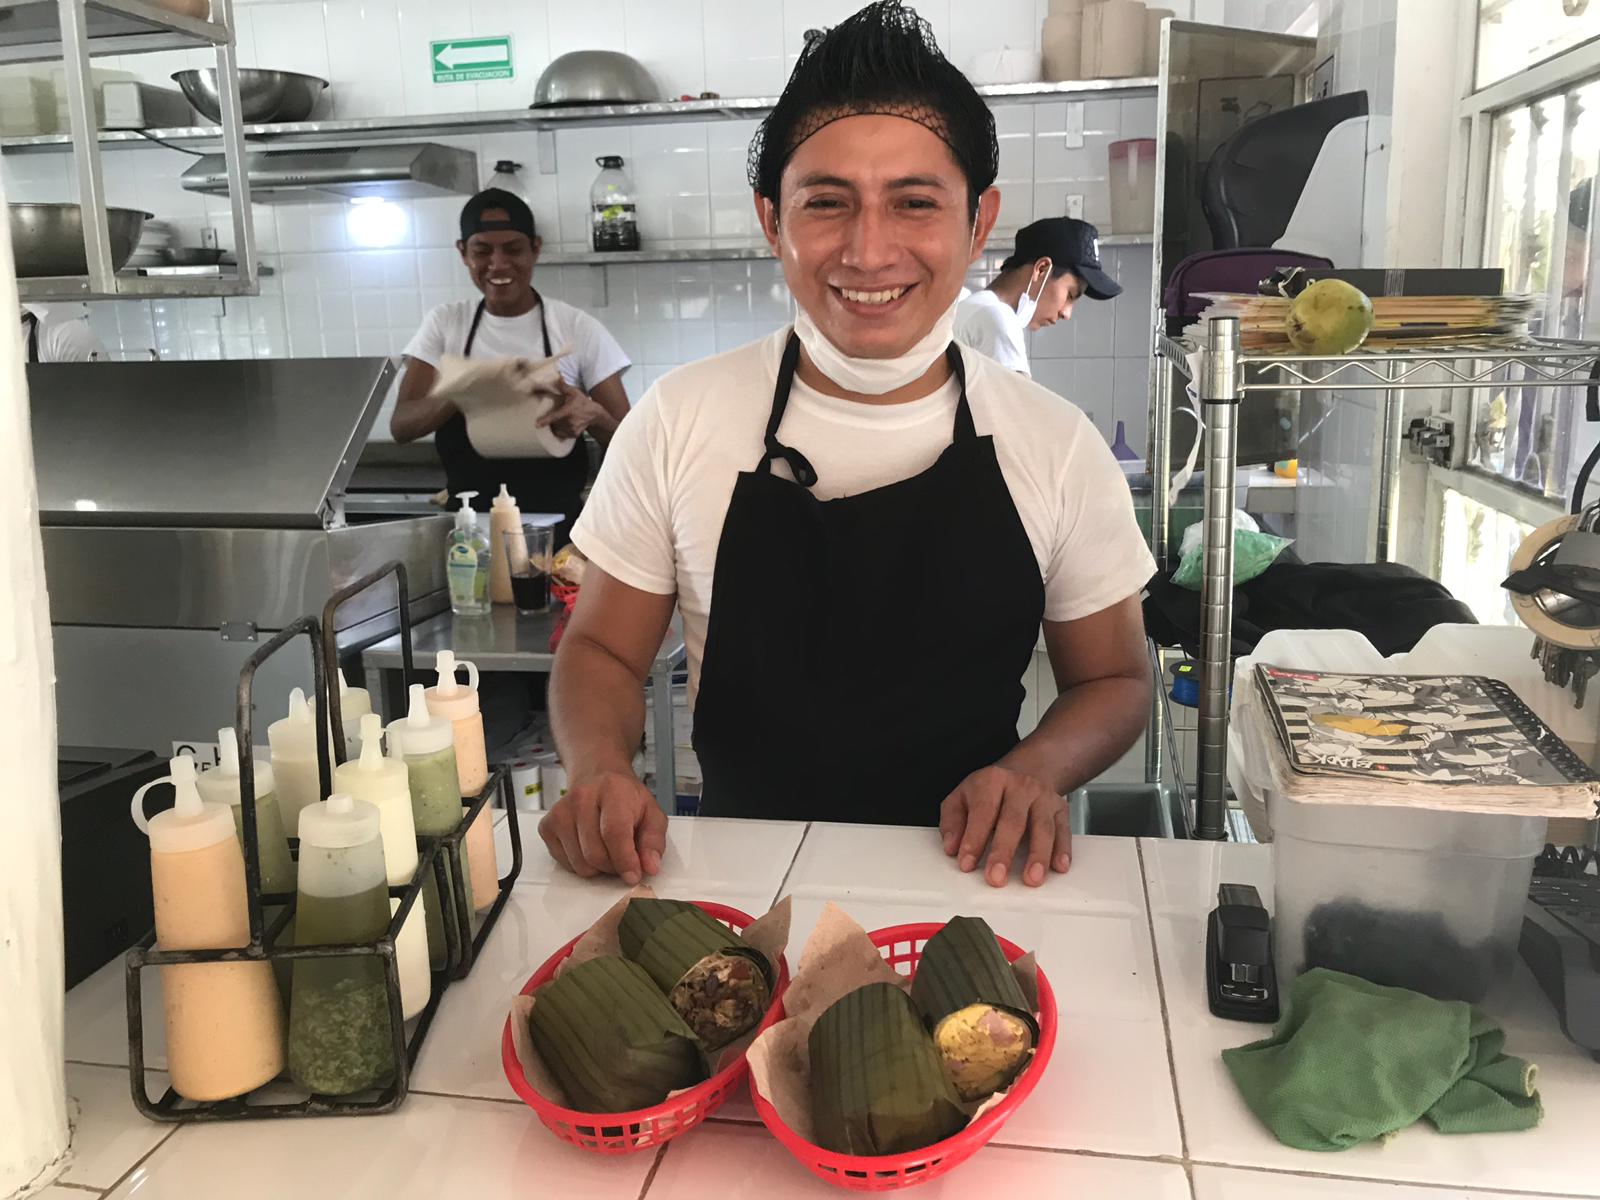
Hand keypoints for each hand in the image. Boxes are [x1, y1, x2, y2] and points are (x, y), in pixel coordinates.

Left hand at [537, 381, 604, 439]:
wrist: (595, 414)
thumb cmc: (583, 403)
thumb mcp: (574, 393)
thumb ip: (564, 386)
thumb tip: (558, 377)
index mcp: (568, 411)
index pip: (554, 417)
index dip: (545, 420)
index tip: (537, 424)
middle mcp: (569, 421)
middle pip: (554, 423)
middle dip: (553, 420)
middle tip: (555, 415)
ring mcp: (572, 429)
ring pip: (558, 429)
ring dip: (557, 425)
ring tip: (561, 420)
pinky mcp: (574, 434)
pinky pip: (563, 434)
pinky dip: (562, 431)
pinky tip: (564, 425)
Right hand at [538, 771, 667, 884]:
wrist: (597, 777)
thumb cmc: (625, 798)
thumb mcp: (652, 813)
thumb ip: (654, 841)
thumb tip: (650, 867)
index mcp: (612, 791)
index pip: (614, 833)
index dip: (625, 860)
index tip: (634, 875)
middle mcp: (582, 798)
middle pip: (595, 854)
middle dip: (614, 866)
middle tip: (623, 857)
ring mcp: (560, 812)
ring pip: (580, 864)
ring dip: (598, 867)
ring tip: (607, 849)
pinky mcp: (547, 826)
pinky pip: (565, 864)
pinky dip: (581, 864)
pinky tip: (589, 846)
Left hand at [939, 765, 1071, 887]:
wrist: (1025, 772)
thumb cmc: (988, 793)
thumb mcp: (961, 798)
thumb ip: (952, 822)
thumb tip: (952, 848)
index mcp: (992, 781)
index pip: (982, 811)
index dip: (974, 838)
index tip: (966, 863)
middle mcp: (1021, 786)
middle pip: (1013, 820)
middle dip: (1004, 851)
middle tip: (996, 878)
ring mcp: (1044, 797)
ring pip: (1043, 828)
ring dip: (1038, 855)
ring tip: (1031, 879)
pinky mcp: (1061, 809)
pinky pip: (1064, 831)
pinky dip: (1062, 850)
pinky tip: (1058, 867)